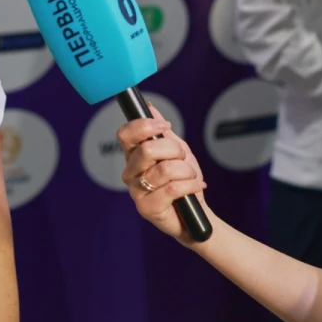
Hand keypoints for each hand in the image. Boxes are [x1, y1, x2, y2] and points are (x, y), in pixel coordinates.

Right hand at [118, 104, 207, 244]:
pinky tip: (195, 187)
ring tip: (190, 176)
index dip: (145, 126)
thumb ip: (163, 132)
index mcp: (134, 156)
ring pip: (164, 169)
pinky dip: (191, 185)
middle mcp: (130, 173)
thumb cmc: (183, 181)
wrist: (195, 214)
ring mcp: (136, 192)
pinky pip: (172, 188)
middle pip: (147, 149)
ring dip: (186, 170)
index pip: (126, 134)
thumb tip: (150, 108)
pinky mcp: (147, 209)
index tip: (166, 127)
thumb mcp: (177, 151)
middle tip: (182, 158)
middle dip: (174, 150)